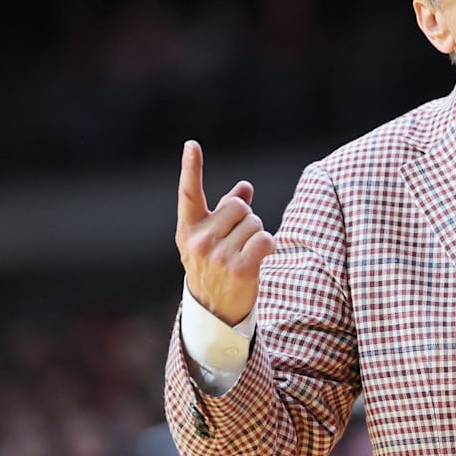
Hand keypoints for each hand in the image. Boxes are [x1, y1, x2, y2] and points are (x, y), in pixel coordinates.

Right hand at [175, 140, 275, 324]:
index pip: (189, 193)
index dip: (191, 167)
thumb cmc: (215, 267)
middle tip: (238, 240)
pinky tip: (258, 258)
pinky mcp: (239, 268)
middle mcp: (198, 240)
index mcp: (188, 229)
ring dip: (257, 234)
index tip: (192, 145)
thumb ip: (225, 210)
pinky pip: (265, 239)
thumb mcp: (212, 238)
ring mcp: (217, 255)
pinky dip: (268, 246)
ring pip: (254, 222)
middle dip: (246, 218)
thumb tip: (245, 186)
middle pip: (239, 206)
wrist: (215, 311)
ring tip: (245, 253)